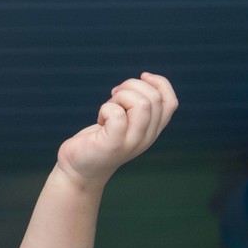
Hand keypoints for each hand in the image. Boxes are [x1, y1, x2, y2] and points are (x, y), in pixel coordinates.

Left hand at [56, 73, 177, 188]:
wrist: (77, 170)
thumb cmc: (98, 141)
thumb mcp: (123, 122)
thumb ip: (136, 107)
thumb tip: (143, 79)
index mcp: (152, 131)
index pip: (170, 103)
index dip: (160, 83)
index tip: (142, 76)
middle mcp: (146, 138)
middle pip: (154, 98)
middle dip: (132, 86)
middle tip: (114, 95)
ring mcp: (131, 142)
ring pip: (141, 103)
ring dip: (120, 96)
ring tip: (107, 107)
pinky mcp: (113, 144)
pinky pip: (117, 114)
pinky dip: (106, 108)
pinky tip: (100, 120)